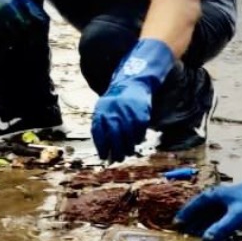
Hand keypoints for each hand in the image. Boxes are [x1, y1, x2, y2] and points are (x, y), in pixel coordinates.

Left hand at [91, 39, 175, 161]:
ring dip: (128, 148)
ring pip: (128, 139)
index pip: (100, 135)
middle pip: (115, 140)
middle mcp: (114, 114)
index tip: (104, 157)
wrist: (133, 81)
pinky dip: (138, 139)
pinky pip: (139, 133)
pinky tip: (136, 140)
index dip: (102, 148)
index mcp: (102, 112)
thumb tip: (102, 149)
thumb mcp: (104, 108)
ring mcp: (128, 114)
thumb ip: (101, 125)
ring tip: (127, 152)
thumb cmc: (116, 98)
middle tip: (117, 159)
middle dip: (116, 152)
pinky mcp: (141, 115)